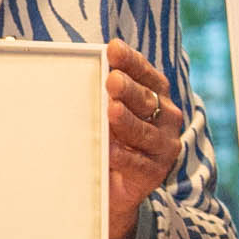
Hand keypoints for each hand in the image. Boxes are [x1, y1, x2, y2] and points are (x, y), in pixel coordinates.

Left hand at [104, 41, 182, 238]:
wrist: (115, 189)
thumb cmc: (110, 140)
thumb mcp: (107, 114)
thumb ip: (101, 95)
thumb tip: (74, 68)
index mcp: (156, 97)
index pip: (146, 75)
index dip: (131, 62)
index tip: (113, 49)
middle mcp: (165, 119)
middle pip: (146, 100)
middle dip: (128, 89)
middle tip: (110, 79)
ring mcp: (163, 146)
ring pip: (145, 132)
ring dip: (127, 121)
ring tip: (112, 111)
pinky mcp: (154, 172)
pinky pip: (138, 164)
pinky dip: (123, 156)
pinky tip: (110, 149)